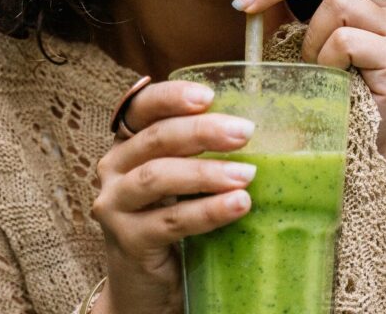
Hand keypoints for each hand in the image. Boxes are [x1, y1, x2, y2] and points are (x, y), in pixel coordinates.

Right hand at [91, 81, 256, 313]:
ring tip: (247, 175)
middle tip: (244, 132)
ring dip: (206, 173)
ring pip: (158, 177)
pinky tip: (237, 205)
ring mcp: (115, 205)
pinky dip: (206, 211)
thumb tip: (272, 132)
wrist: (147, 290)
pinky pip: (170, 221)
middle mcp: (113, 169)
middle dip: (202, 131)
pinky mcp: (127, 241)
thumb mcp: (184, 184)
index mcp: (128, 145)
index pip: (142, 107)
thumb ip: (205, 155)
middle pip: (155, 138)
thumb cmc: (173, 225)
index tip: (209, 95)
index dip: (172, 96)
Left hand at [231, 0, 385, 166]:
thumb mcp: (282, 34)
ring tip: (313, 68)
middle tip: (244, 5)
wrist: (344, 144)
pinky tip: (330, 80)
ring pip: (338, 2)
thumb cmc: (316, 87)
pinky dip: (326, 60)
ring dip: (310, 38)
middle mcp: (385, 4)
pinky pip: (346, 40)